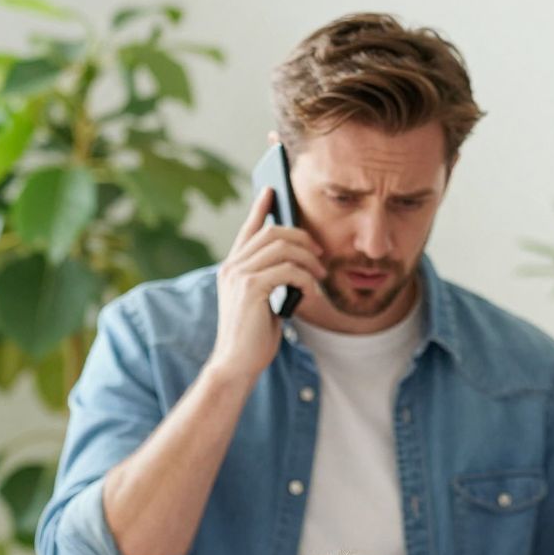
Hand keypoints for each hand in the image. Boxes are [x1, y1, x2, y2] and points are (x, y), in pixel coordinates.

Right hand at [208, 188, 326, 384]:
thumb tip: (296, 269)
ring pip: (281, 247)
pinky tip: (310, 291)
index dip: (261, 207)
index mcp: (232, 268)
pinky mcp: (251, 288)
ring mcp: (240, 275)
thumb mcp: (262, 304)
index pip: (248, 229)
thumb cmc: (252, 339)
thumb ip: (270, 282)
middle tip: (320, 254)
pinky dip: (304, 278)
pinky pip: (287, 270)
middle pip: (271, 232)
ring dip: (308, 259)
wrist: (236, 364)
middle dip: (301, 238)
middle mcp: (232, 267)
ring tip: (320, 275)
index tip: (272, 190)